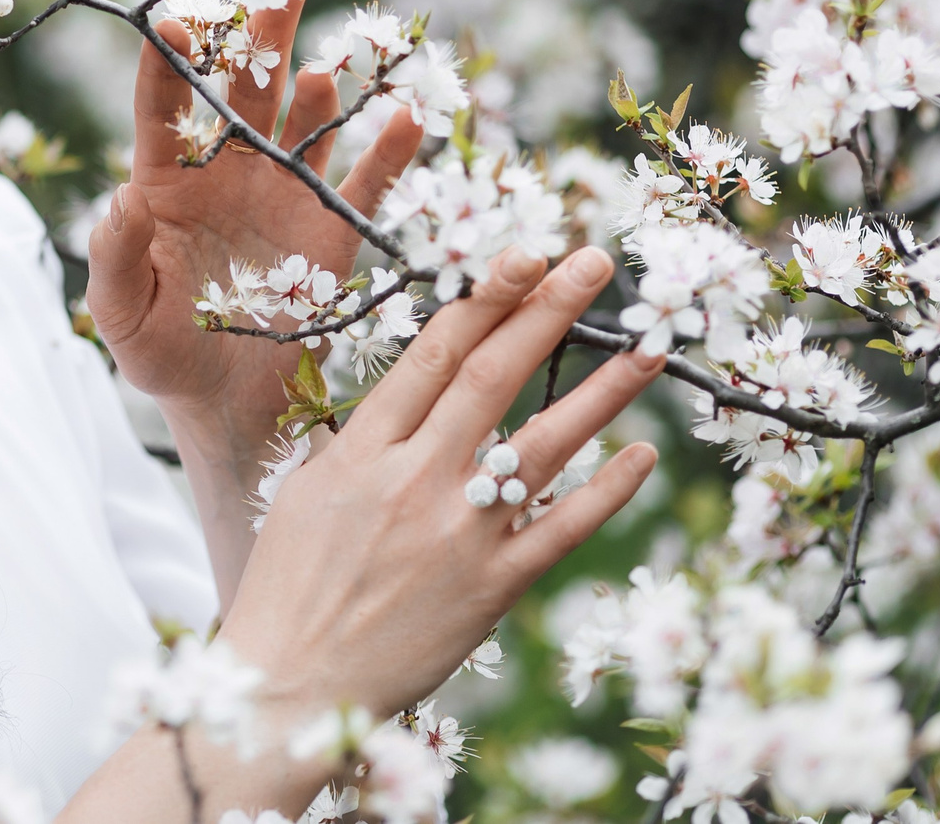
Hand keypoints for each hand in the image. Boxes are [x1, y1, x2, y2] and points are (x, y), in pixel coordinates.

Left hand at [85, 0, 421, 457]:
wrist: (230, 403)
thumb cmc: (162, 352)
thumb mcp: (122, 314)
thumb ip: (114, 257)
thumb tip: (118, 198)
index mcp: (166, 180)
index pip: (163, 107)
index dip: (168, 62)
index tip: (173, 19)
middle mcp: (229, 169)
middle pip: (244, 86)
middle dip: (261, 32)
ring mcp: (284, 192)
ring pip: (307, 118)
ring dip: (322, 84)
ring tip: (334, 61)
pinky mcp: (333, 226)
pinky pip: (366, 178)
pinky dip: (389, 148)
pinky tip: (407, 115)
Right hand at [222, 245, 662, 725]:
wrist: (291, 684)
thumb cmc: (290, 585)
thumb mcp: (309, 490)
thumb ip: (366, 440)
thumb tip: (415, 391)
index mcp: (363, 449)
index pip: (435, 353)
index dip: (487, 297)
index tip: (527, 254)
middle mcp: (414, 480)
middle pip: (492, 377)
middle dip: (549, 312)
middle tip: (595, 261)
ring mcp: (458, 535)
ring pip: (542, 446)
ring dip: (602, 392)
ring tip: (649, 349)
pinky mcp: (491, 590)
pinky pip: (561, 530)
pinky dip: (606, 492)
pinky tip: (642, 456)